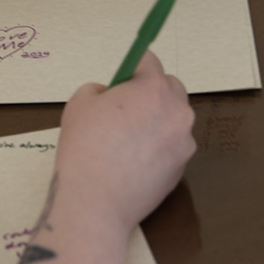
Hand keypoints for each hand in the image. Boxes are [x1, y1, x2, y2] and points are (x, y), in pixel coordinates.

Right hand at [56, 51, 195, 229]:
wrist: (95, 202)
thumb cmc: (85, 148)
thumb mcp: (80, 103)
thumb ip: (99, 90)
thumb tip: (110, 95)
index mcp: (153, 89)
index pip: (149, 61)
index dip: (132, 67)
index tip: (121, 78)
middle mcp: (177, 112)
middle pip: (171, 87)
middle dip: (151, 91)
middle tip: (124, 109)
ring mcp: (184, 142)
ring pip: (174, 119)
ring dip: (157, 120)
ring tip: (127, 140)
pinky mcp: (182, 169)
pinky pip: (173, 146)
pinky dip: (158, 147)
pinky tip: (134, 162)